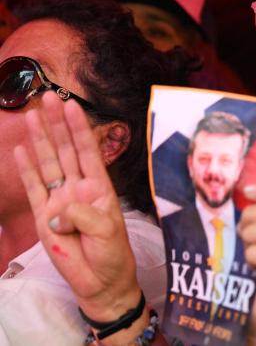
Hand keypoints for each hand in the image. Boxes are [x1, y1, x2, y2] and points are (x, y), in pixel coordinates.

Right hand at [13, 92, 140, 322]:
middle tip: (47, 97)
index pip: (87, 151)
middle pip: (65, 150)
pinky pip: (34, 188)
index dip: (80, 128)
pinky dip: (26, 169)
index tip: (73, 105)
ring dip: (39, 140)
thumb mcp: (106, 230)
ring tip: (31, 116)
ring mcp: (59, 200)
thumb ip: (82, 215)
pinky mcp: (44, 216)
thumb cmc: (112, 254)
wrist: (100, 281)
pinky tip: (20, 150)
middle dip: (57, 124)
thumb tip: (56, 212)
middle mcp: (79, 188)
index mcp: (99, 187)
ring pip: (47, 163)